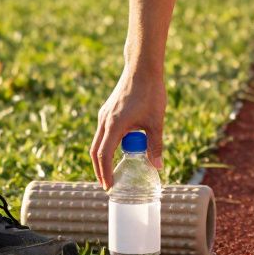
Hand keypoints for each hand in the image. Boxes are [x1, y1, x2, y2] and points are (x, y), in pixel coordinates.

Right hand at [89, 66, 165, 188]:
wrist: (142, 68)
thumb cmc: (150, 93)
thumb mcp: (156, 122)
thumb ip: (156, 145)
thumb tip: (157, 166)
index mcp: (114, 125)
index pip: (104, 155)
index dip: (105, 173)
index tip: (109, 187)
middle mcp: (105, 121)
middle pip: (96, 151)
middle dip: (100, 170)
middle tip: (107, 184)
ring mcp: (104, 115)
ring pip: (99, 141)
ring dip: (104, 157)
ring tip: (113, 170)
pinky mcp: (108, 110)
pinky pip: (104, 132)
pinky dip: (107, 144)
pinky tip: (121, 148)